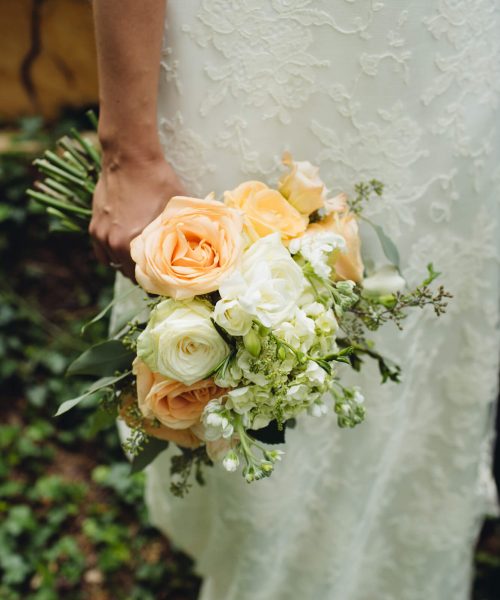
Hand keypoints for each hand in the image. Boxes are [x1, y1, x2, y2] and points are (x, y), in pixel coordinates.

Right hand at [89, 149, 185, 279]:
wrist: (129, 158)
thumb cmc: (158, 181)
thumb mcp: (178, 209)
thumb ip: (187, 231)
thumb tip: (201, 247)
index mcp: (135, 243)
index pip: (147, 278)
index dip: (159, 283)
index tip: (168, 282)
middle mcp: (115, 243)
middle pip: (130, 274)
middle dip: (145, 276)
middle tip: (158, 274)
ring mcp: (102, 236)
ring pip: (115, 264)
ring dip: (128, 266)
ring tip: (143, 263)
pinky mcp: (94, 228)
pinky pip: (103, 254)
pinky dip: (113, 256)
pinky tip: (125, 254)